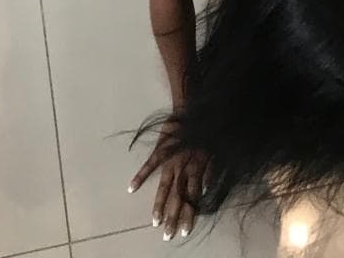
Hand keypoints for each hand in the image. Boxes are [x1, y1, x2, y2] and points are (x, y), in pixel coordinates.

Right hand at [129, 121, 207, 241]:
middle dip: (174, 217)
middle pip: (178, 197)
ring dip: (159, 205)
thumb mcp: (212, 150)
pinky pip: (150, 164)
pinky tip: (131, 188)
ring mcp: (171, 160)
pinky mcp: (161, 149)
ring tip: (154, 221)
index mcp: (197, 169)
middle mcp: (183, 168)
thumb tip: (207, 187)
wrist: (193, 108)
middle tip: (168, 236)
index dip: (189, 214)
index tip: (184, 232)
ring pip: (165, 187)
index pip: (192, 197)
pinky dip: (140, 175)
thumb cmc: (204, 129)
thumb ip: (209, 169)